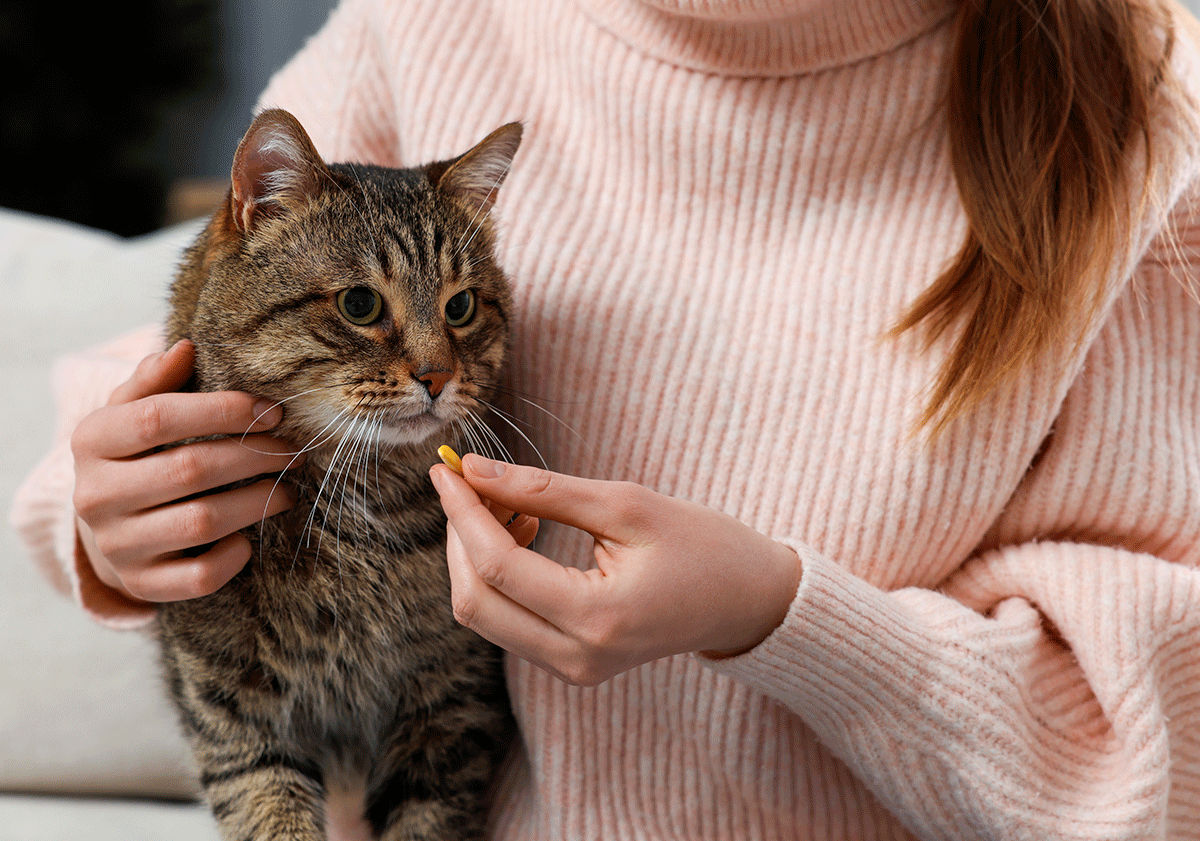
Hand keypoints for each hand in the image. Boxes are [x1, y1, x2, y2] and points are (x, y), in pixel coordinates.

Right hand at [70, 339, 300, 602]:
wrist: (106, 529)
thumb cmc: (136, 456)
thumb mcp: (132, 412)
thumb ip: (156, 380)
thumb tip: (184, 348)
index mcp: (91, 441)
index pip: (158, 418)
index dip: (224, 410)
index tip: (272, 411)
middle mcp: (95, 496)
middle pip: (190, 469)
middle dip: (254, 456)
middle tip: (292, 450)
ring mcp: (117, 545)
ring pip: (202, 522)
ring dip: (257, 501)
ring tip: (285, 488)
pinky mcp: (141, 584)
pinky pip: (200, 576)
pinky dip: (234, 555)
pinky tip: (248, 536)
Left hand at [429, 455, 801, 685]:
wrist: (748, 602)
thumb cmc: (703, 545)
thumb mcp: (627, 504)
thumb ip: (544, 490)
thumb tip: (473, 472)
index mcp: (598, 618)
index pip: (498, 567)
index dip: (463, 513)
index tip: (446, 469)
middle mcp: (577, 658)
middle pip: (475, 602)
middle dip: (460, 536)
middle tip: (473, 483)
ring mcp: (572, 670)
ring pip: (484, 615)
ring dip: (477, 555)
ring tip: (513, 504)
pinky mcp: (571, 665)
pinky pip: (507, 621)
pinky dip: (498, 575)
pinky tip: (526, 531)